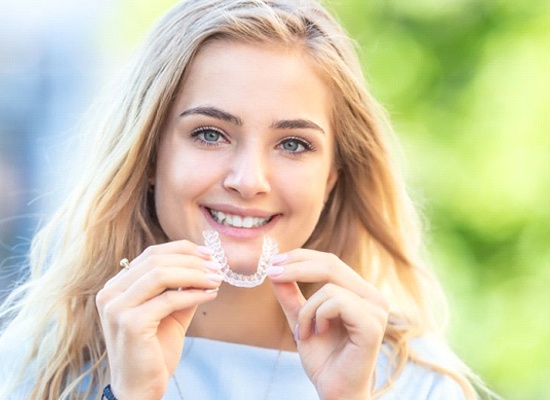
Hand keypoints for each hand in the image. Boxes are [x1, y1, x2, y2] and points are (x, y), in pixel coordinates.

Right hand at [96, 241, 221, 399]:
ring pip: (161, 274)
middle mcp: (110, 293)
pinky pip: (169, 299)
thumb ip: (181, 288)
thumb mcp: (170, 312)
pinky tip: (211, 294)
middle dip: (192, 260)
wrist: (140, 389)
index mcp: (116, 287)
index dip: (182, 250)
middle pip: (156, 260)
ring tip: (217, 279)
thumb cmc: (155, 351)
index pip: (151, 254)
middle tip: (217, 266)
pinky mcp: (130, 323)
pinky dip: (194, 294)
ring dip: (195, 274)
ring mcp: (117, 308)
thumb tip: (206, 265)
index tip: (208, 253)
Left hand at [267, 250, 389, 399]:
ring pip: (329, 286)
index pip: (330, 262)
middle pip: (331, 264)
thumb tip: (274, 269)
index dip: (301, 257)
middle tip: (272, 273)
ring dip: (306, 310)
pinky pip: (336, 302)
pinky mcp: (373, 324)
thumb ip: (290, 295)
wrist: (334, 391)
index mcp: (360, 292)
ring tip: (303, 332)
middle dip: (296, 267)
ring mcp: (376, 310)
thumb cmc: (323, 358)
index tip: (273, 262)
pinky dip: (318, 316)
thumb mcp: (301, 319)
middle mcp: (373, 297)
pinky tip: (318, 333)